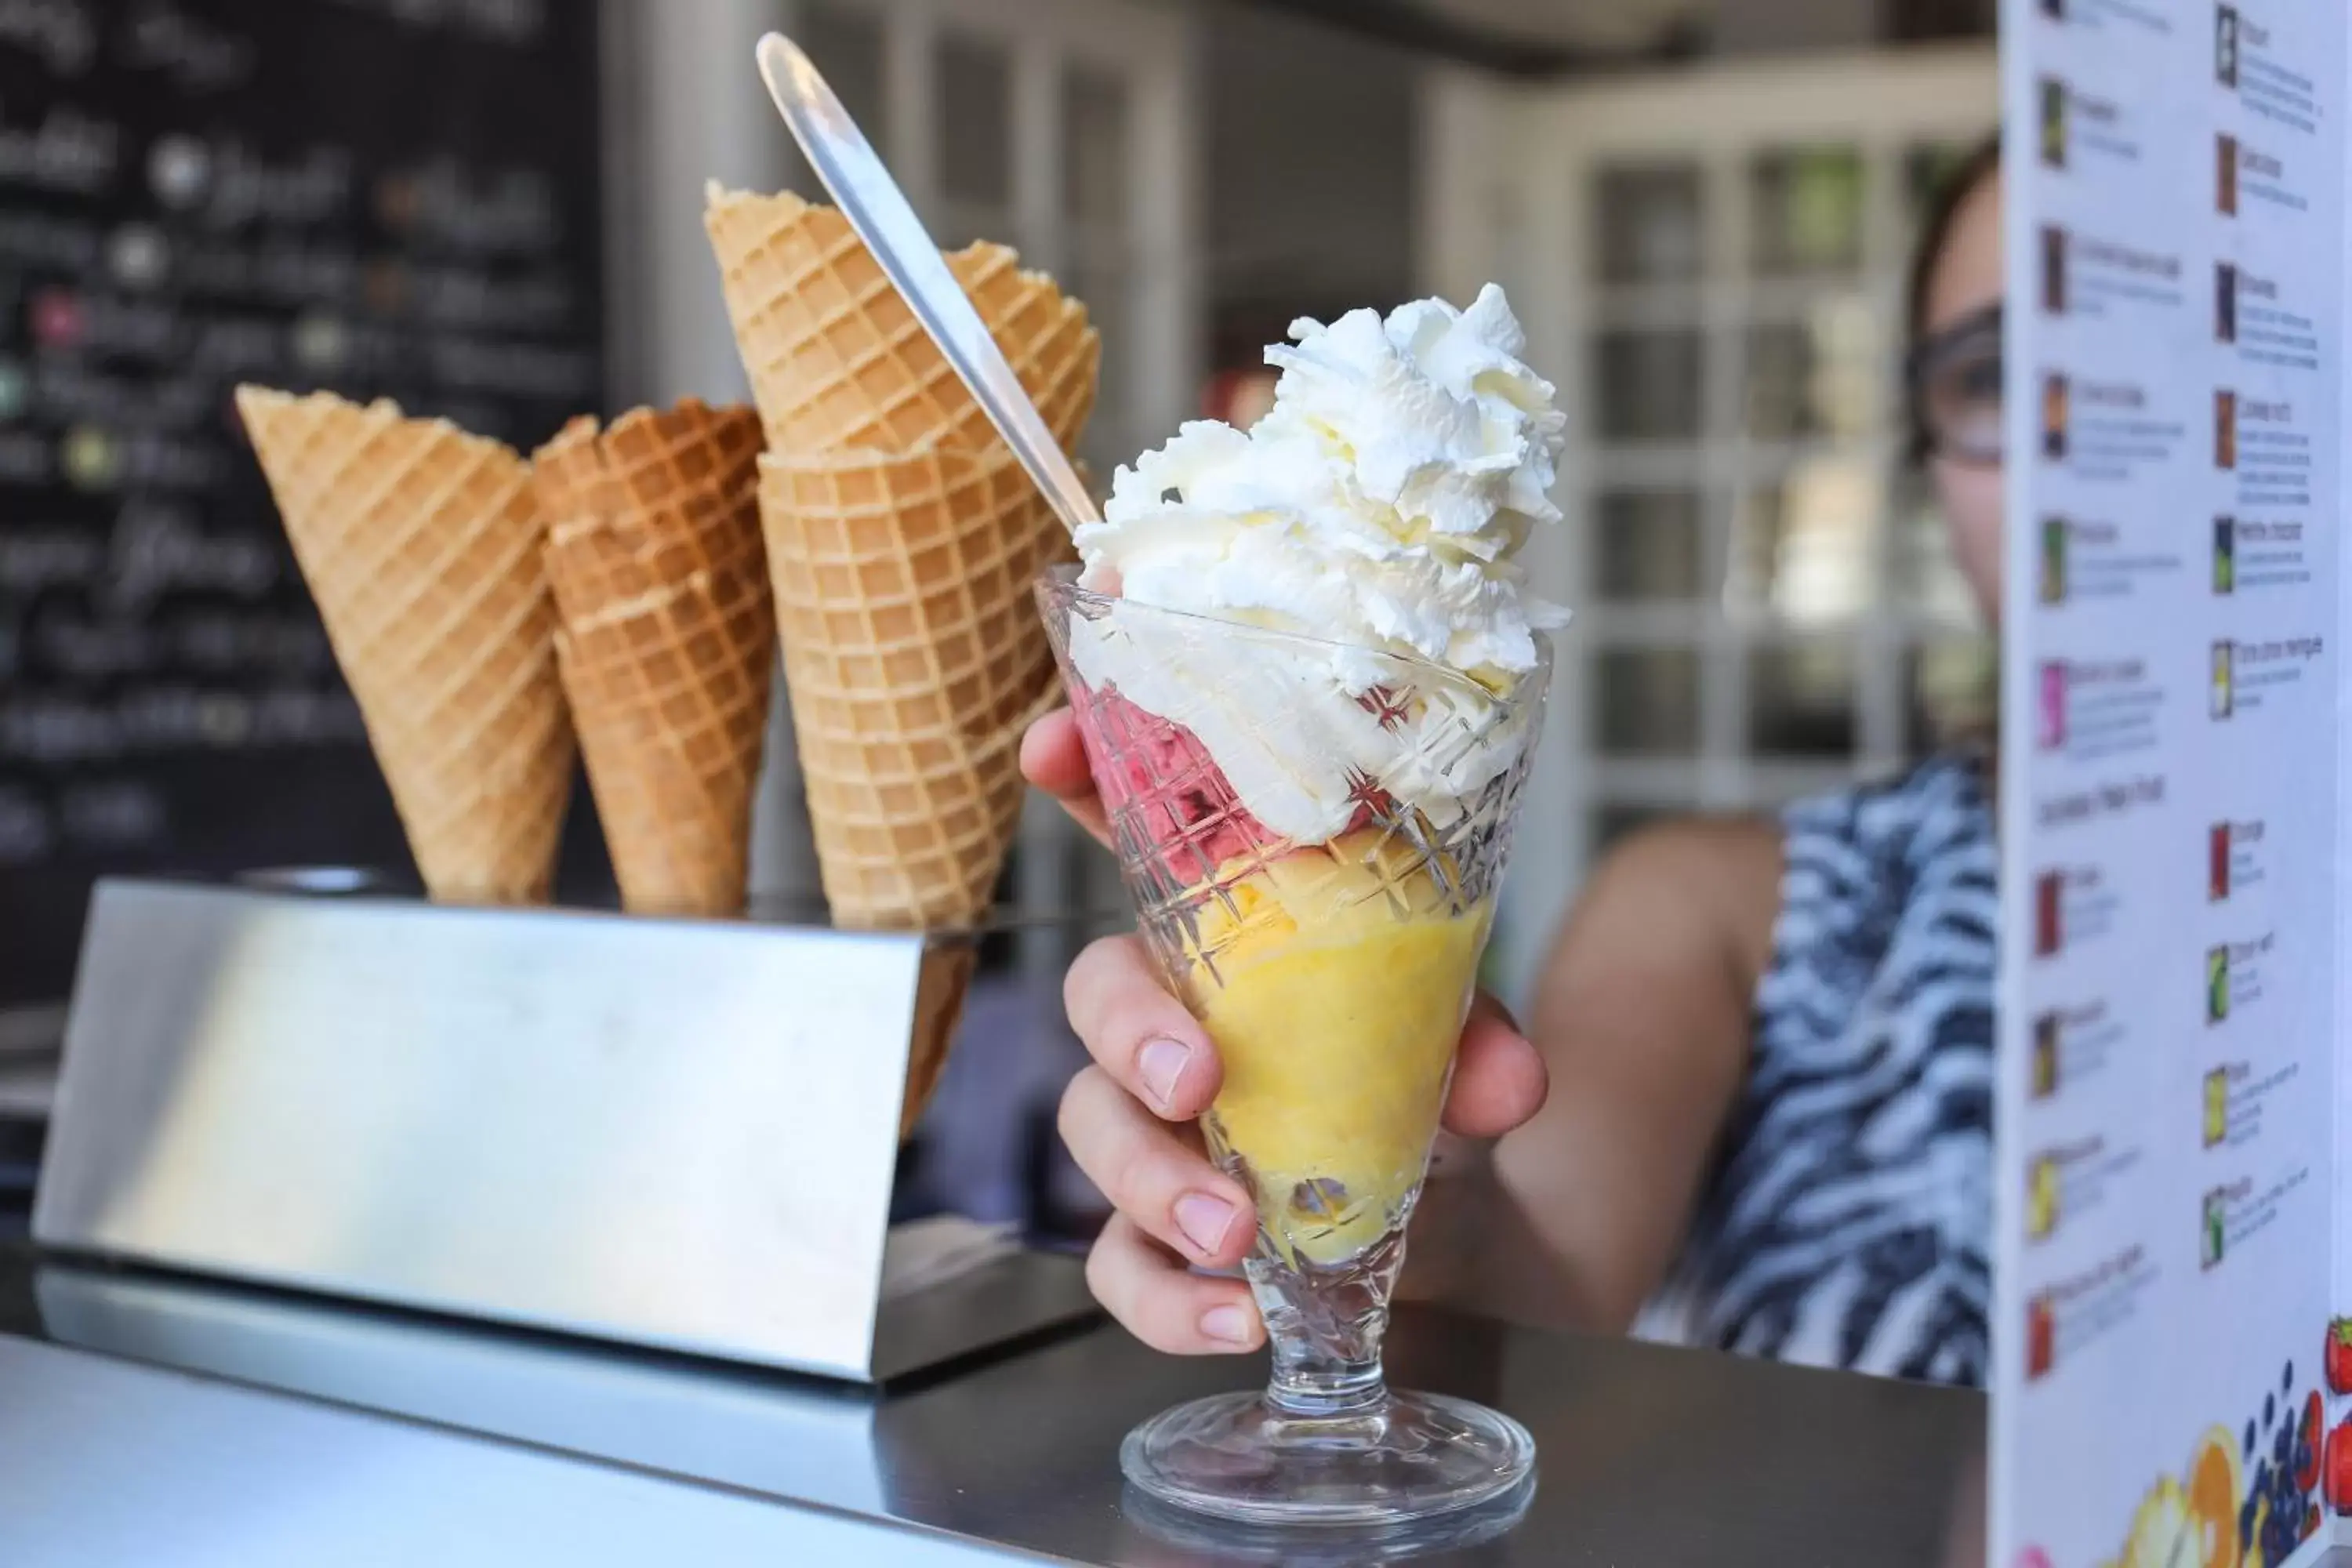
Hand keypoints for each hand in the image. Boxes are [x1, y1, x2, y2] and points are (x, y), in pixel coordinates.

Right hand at [1023, 708, 1550, 1354]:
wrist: (1463, 1219)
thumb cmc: (1423, 1081)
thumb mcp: (1466, 1041)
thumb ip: (1481, 1041)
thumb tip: (1506, 1082)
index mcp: (1231, 932)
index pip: (1139, 835)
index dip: (1081, 777)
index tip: (1049, 744)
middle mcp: (1175, 1014)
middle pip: (1095, 995)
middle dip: (1127, 1030)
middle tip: (1196, 1080)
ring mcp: (1159, 1125)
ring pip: (1089, 1128)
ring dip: (1148, 1179)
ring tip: (1232, 1227)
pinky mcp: (1165, 1232)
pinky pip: (1119, 1266)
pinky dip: (1166, 1301)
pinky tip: (1233, 1319)